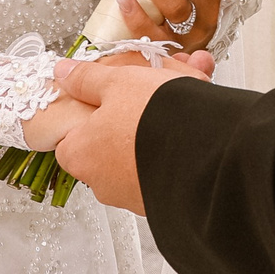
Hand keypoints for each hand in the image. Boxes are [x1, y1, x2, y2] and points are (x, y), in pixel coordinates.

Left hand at [40, 49, 212, 211]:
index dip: (91, 111)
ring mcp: (135, 194)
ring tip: (190, 94)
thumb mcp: (118, 82)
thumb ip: (88, 78)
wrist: (210, 153)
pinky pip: (168, 165)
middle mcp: (104, 182)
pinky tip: (203, 119)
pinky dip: (181, 143)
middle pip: (111, 141)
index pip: (72, 134)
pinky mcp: (165, 200)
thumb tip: (64, 73)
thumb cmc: (155, 118)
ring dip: (162, 124)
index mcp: (81, 153)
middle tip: (156, 88)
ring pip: (144, 149)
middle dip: (134, 112)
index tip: (110, 95)